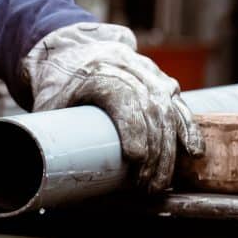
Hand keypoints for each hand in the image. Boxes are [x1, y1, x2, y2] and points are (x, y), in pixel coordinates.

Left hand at [22, 22, 204, 191]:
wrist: (75, 51)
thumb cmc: (58, 86)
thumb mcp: (47, 105)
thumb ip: (50, 133)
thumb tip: (44, 171)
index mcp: (95, 70)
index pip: (121, 95)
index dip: (131, 126)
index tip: (135, 157)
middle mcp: (127, 67)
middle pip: (148, 108)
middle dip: (153, 151)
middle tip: (146, 186)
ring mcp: (148, 72)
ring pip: (167, 109)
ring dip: (168, 150)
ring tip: (160, 183)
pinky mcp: (161, 80)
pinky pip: (179, 105)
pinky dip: (187, 129)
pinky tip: (192, 152)